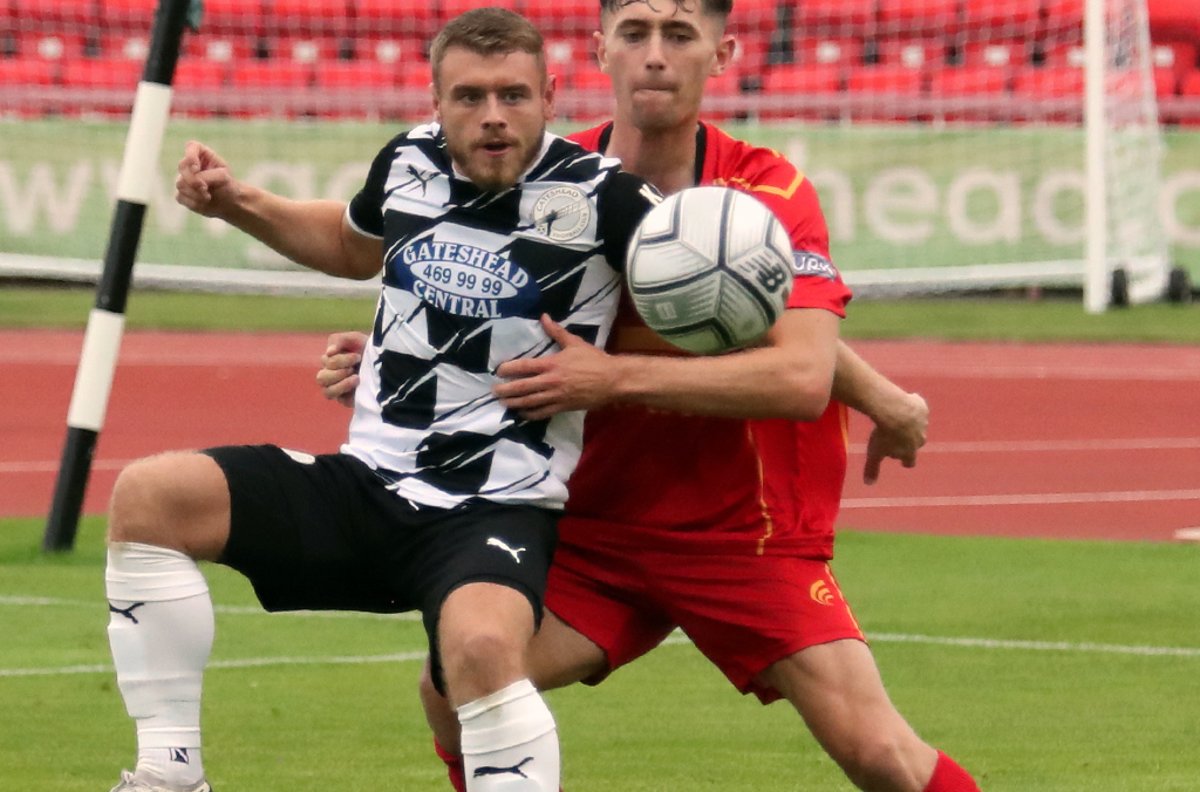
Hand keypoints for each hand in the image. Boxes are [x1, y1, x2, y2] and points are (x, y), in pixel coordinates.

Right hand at [175, 140, 238, 217]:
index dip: (191, 156)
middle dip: (193, 180)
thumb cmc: (227, 186)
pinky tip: (203, 202)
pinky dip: (193, 202)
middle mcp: (190, 165)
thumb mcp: (222, 177)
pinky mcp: (181, 193)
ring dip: (196, 193)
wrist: (229, 203)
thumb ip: (206, 176)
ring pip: (180, 184)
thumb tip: (193, 182)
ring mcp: (183, 178)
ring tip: (208, 197)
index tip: (196, 169)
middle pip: (182, 166)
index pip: (191, 146)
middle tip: (205, 188)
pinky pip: (180, 196)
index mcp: (202, 154)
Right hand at [317, 331, 366, 407]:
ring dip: (341, 383)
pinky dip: (345, 390)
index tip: (358, 356)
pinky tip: (357, 384)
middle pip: (322, 377)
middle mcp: (330, 375)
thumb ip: (339, 340)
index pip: (326, 362)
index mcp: (330, 361)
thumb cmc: (368, 349)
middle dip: (340, 371)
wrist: (386, 364)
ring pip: (326, 391)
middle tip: (355, 367)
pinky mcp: (345, 399)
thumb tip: (329, 352)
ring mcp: (337, 389)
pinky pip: (337, 399)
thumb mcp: (354, 338)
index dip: (341, 359)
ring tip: (356, 377)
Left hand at [494, 315, 614, 420]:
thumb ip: (556, 331)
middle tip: (494, 391)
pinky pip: (542, 413)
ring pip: (529, 402)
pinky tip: (522, 414)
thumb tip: (544, 316)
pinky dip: (530, 414)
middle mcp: (550, 382)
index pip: (525, 366)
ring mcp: (556, 396)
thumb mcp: (574, 343)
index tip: (499, 370)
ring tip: (503, 403)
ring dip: (514, 403)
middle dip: (506, 390)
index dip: (509, 369)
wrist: (612, 380)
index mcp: (552, 364)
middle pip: (522, 387)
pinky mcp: (563, 407)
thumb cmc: (594, 360)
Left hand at [862, 391, 927, 484]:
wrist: (895, 410)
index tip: (899, 458)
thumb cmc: (884, 434)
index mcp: (910, 452)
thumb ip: (872, 468)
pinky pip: (918, 407)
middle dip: (908, 440)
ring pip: (918, 425)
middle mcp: (920, 439)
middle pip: (917, 443)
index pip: (910, 461)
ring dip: (910, 422)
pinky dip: (913, 406)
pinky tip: (903, 401)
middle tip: (896, 434)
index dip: (904, 460)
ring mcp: (923, 423)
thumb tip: (868, 484)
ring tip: (898, 416)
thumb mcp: (875, 452)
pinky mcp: (922, 407)